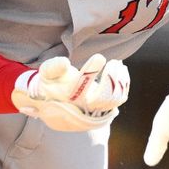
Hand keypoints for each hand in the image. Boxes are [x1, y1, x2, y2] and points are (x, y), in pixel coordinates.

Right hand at [11, 54, 129, 131]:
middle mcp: (82, 108)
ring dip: (119, 81)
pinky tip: (121, 71)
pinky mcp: (103, 111)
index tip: (100, 57)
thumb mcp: (45, 74)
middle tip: (115, 62)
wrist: (50, 106)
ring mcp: (94, 112)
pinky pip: (118, 100)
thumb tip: (65, 63)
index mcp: (67, 97)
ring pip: (114, 100)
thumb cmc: (49, 84)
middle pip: (103, 98)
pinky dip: (123, 86)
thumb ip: (53, 67)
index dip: (91, 71)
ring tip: (118, 64)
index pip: (80, 86)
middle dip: (111, 79)